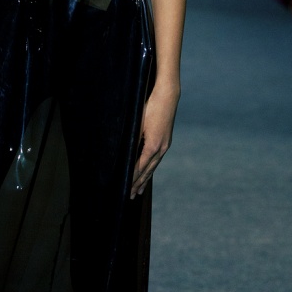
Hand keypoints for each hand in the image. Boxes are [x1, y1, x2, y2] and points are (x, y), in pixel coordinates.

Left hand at [130, 84, 179, 198]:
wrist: (167, 95)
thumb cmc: (150, 107)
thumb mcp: (137, 123)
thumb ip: (132, 139)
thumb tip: (125, 153)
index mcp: (152, 146)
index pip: (139, 167)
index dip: (131, 178)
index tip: (124, 188)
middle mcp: (161, 149)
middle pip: (147, 171)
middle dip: (137, 184)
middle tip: (130, 196)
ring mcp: (165, 145)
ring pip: (153, 167)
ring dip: (145, 179)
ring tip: (138, 190)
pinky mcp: (165, 141)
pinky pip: (156, 160)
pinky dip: (151, 169)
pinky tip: (148, 172)